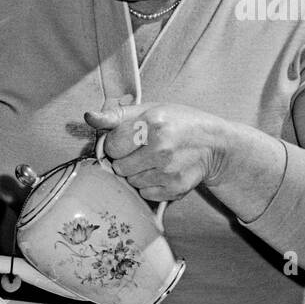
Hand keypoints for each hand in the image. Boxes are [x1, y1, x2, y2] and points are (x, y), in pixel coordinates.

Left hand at [83, 102, 228, 203]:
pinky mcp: (175, 189)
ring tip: (153, 161)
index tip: (129, 140)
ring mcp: (168, 171)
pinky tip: (162, 172)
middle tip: (142, 151)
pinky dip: (149, 185)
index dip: (117, 144)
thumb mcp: (150, 110)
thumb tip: (89, 117)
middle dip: (125, 160)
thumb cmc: (179, 123)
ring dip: (136, 173)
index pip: (111, 145)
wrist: (216, 145)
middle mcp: (161, 148)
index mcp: (152, 124)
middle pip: (118, 166)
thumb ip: (116, 115)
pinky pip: (144, 193)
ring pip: (130, 181)